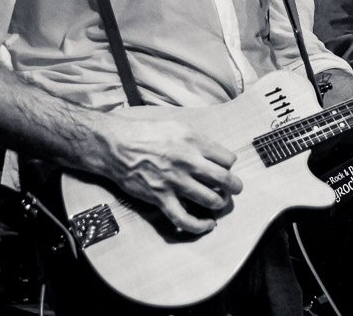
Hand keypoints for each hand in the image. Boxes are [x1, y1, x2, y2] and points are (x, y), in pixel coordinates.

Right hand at [98, 112, 242, 234]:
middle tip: (235, 188)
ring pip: (211, 199)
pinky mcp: (161, 198)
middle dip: (235, 186)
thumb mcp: (177, 126)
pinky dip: (199, 226)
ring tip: (220, 202)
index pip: (228, 159)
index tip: (225, 168)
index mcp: (194, 142)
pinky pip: (185, 219)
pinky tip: (207, 225)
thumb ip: (197, 140)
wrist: (117, 146)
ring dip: (220, 203)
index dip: (229, 165)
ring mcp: (175, 182)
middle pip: (225, 179)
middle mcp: (188, 162)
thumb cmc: (146, 133)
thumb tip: (214, 152)